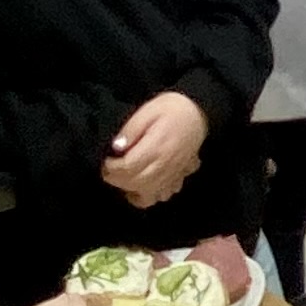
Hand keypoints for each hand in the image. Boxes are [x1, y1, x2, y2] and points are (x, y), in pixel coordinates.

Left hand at [106, 90, 208, 204]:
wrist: (199, 111)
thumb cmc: (171, 108)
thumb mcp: (146, 112)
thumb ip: (130, 130)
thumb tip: (116, 148)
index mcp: (156, 148)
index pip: (128, 168)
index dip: (111, 169)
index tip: (105, 161)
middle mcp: (166, 165)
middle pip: (137, 184)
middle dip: (118, 181)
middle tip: (109, 171)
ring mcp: (175, 174)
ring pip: (152, 196)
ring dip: (135, 192)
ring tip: (126, 179)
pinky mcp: (181, 176)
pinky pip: (166, 194)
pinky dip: (153, 194)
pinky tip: (146, 183)